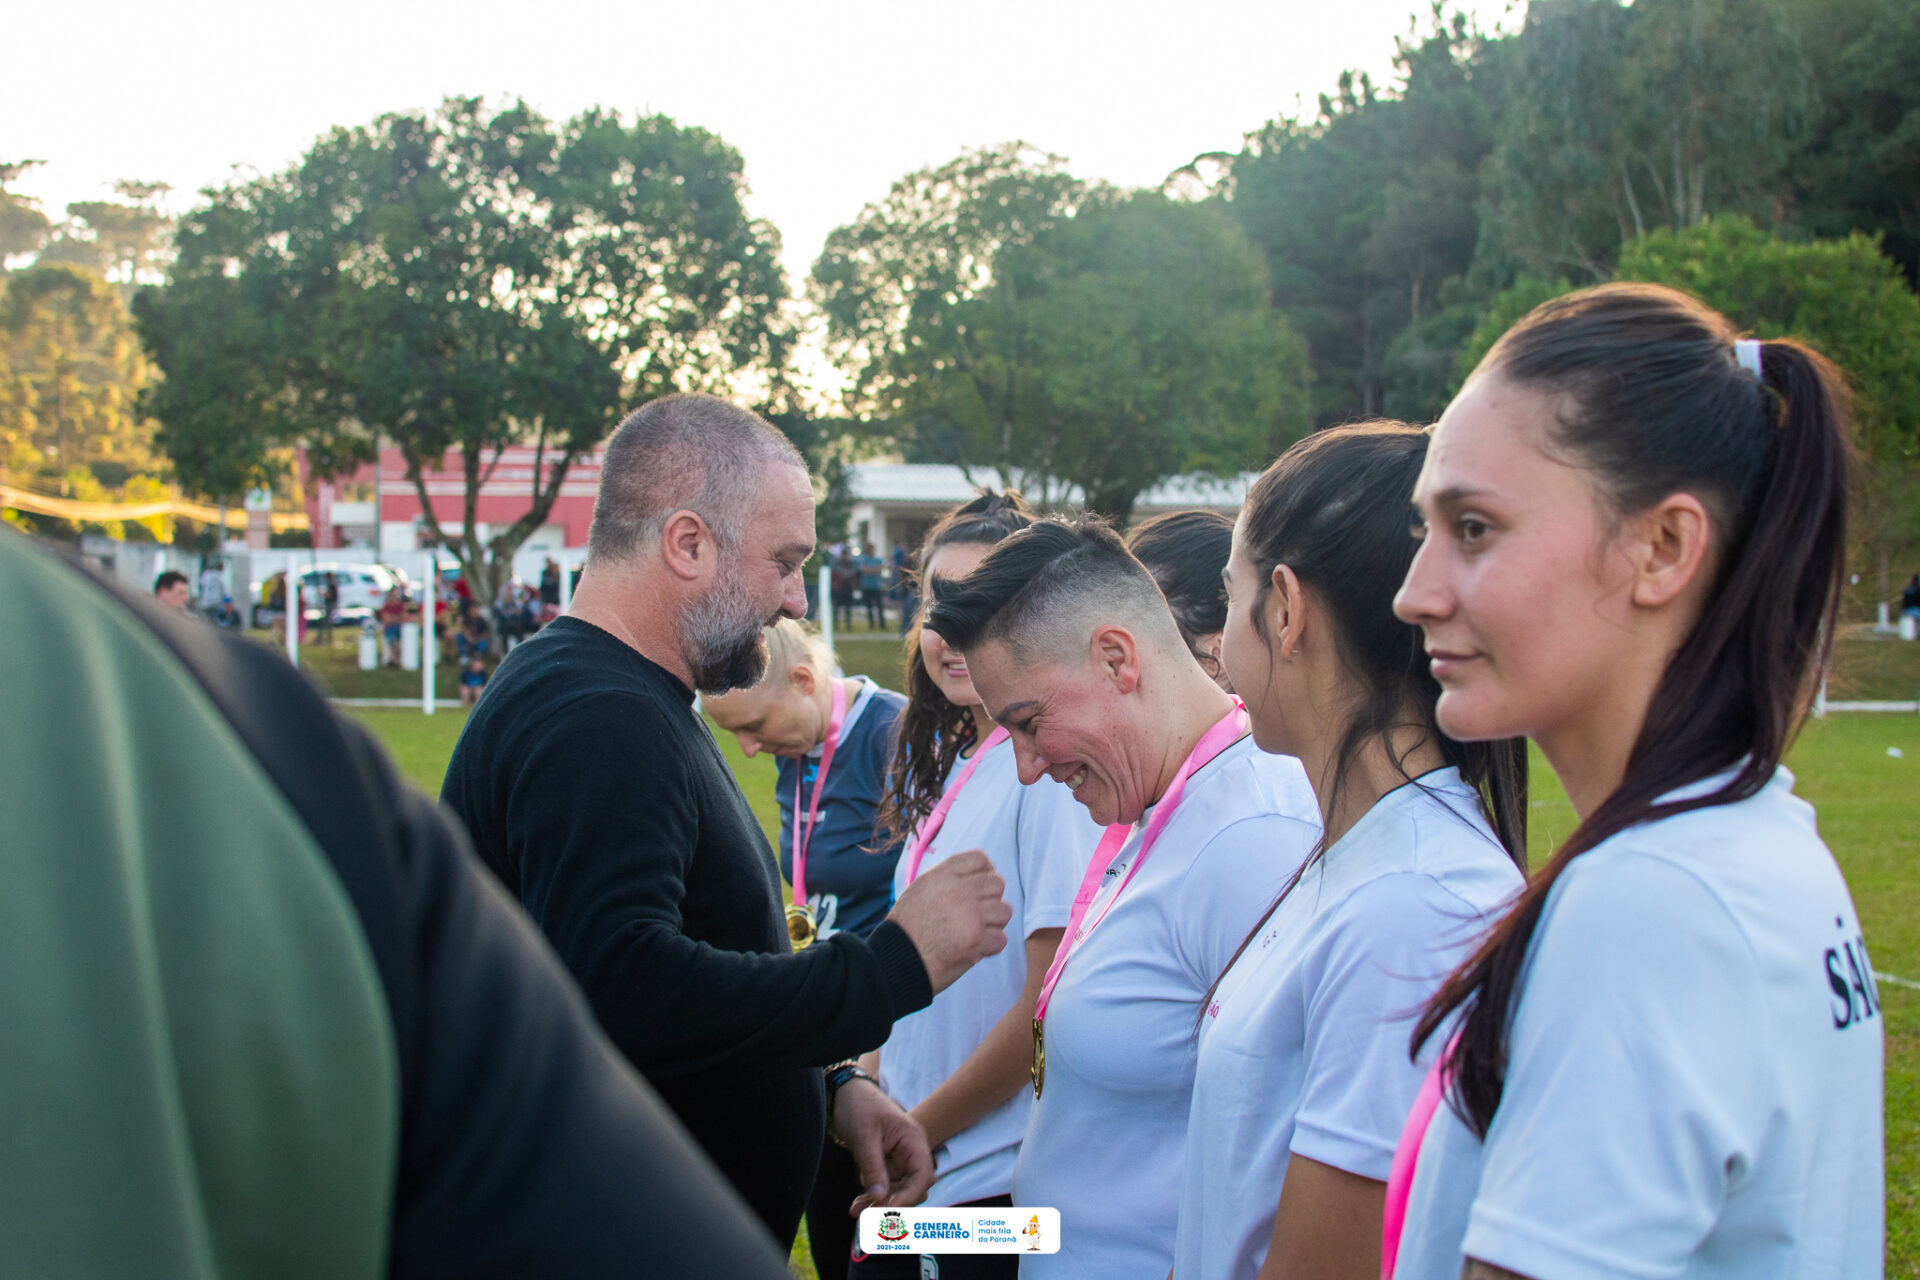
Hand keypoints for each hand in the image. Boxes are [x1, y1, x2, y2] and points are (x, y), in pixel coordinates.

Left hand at [831, 1078, 935, 1213]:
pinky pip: (884, 1190)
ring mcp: (899, 1162)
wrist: (847, 1094)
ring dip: (880, 1206)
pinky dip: (872, 1200)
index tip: (888, 1210)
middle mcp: (911, 1154)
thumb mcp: (864, 1136)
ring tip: (857, 1212)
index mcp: (913, 1141)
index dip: (909, 1196)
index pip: (922, 1175)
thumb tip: (879, 1198)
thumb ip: (872, 1166)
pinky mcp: (887, 1168)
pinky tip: (856, 1207)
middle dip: (894, 1205)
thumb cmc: (860, 1107)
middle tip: (870, 1216)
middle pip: (914, 1189)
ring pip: (898, 1193)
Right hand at [887, 849, 1010, 993]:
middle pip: (997, 884)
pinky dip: (990, 947)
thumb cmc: (906, 929)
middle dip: (991, 900)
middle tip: (977, 916)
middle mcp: (959, 889)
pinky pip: (1001, 938)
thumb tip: (973, 879)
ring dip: (994, 924)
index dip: (985, 873)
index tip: (980, 889)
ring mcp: (971, 914)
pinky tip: (974, 949)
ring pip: (1004, 911)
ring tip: (975, 933)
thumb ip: (946, 881)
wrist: (896, 959)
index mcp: (943, 874)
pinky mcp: (977, 939)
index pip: (980, 859)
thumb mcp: (920, 890)